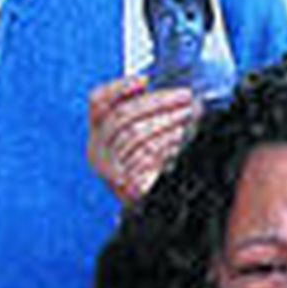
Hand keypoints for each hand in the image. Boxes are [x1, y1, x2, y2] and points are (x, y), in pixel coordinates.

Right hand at [87, 75, 197, 203]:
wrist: (159, 208)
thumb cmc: (157, 163)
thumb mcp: (149, 132)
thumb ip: (148, 109)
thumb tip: (154, 82)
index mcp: (100, 132)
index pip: (98, 101)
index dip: (120, 87)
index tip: (146, 78)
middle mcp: (97, 149)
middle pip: (121, 116)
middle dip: (157, 102)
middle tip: (186, 95)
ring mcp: (108, 169)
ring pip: (133, 134)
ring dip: (166, 120)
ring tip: (189, 114)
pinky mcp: (125, 185)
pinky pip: (143, 156)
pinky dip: (165, 142)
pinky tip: (182, 136)